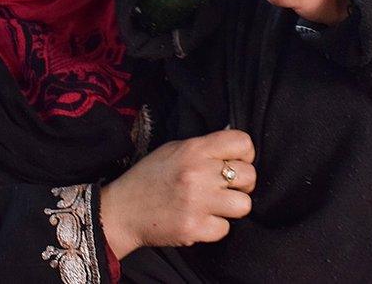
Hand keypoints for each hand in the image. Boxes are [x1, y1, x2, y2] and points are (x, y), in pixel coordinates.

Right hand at [100, 129, 255, 257]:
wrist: (122, 211)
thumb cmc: (149, 178)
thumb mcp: (173, 150)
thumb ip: (204, 148)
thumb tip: (235, 149)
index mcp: (194, 149)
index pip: (242, 142)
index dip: (245, 154)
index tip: (235, 163)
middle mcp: (198, 173)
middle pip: (249, 175)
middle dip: (242, 184)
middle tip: (225, 188)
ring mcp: (197, 202)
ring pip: (244, 205)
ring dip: (232, 207)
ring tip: (215, 206)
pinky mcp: (194, 228)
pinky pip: (225, 229)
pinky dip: (215, 227)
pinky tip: (199, 219)